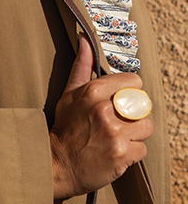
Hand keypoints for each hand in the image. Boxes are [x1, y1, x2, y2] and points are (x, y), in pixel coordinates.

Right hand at [50, 36, 152, 198]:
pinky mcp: (122, 155)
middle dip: (133, 115)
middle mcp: (105, 110)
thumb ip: (82, 66)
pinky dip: (132, 153)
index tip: (121, 100)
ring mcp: (114, 134)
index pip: (134, 82)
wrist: (57, 164)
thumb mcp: (69, 93)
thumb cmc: (65, 127)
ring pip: (146, 128)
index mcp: (93, 91)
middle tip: (117, 122)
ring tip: (117, 137)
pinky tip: (116, 151)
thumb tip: (85, 39)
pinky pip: (142, 149)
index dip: (130, 91)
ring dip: (135, 134)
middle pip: (142, 106)